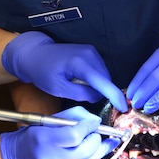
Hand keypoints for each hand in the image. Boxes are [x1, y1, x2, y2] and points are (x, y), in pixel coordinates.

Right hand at [0, 107, 111, 158]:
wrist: (15, 158)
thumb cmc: (34, 135)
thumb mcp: (49, 119)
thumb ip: (73, 116)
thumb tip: (95, 122)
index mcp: (43, 139)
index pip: (74, 135)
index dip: (89, 128)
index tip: (95, 123)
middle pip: (84, 152)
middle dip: (97, 141)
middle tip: (98, 134)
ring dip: (97, 152)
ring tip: (100, 143)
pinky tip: (90, 154)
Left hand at [3, 31, 127, 110]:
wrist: (34, 53)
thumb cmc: (42, 71)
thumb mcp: (58, 88)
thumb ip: (81, 94)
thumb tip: (98, 97)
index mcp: (80, 63)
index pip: (103, 82)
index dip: (115, 96)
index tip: (124, 108)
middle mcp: (89, 54)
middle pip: (106, 79)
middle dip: (104, 92)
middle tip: (92, 102)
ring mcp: (91, 51)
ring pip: (104, 75)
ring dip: (100, 86)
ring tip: (83, 91)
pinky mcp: (91, 51)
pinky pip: (100, 70)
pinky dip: (97, 79)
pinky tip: (84, 83)